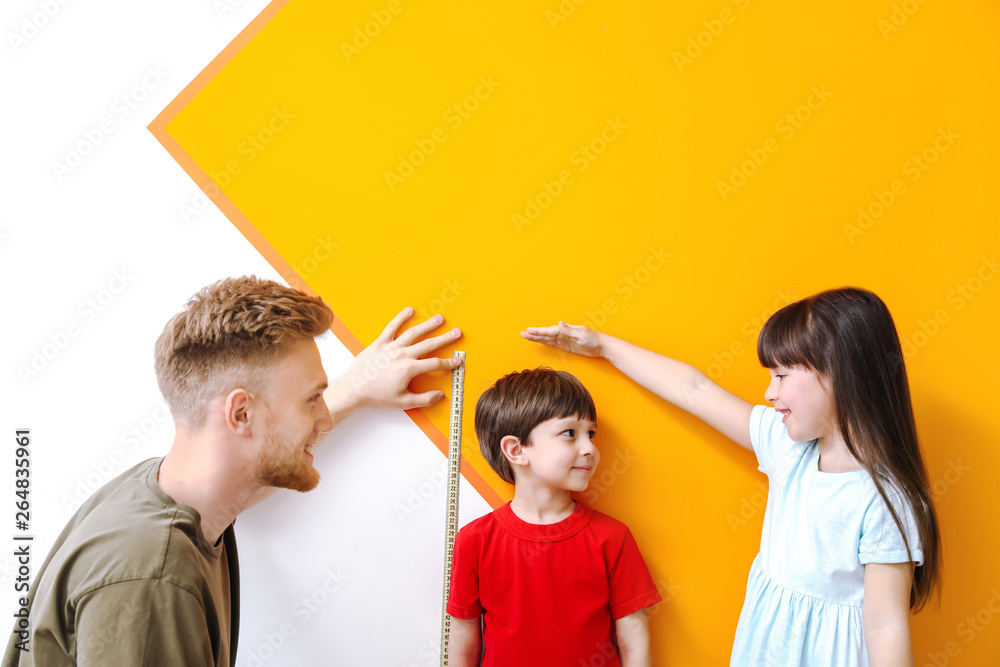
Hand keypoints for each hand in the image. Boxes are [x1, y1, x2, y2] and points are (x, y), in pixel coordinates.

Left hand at [330, 308, 461, 413]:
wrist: (354, 388)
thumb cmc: (377, 396)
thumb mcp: (403, 402)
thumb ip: (424, 399)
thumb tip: (440, 396)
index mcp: (409, 369)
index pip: (435, 364)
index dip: (449, 363)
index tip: (457, 361)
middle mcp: (402, 355)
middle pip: (429, 344)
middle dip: (445, 338)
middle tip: (457, 332)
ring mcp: (390, 347)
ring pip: (413, 333)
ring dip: (428, 325)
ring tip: (439, 318)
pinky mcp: (379, 343)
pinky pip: (392, 327)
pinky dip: (400, 318)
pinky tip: (409, 310)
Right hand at [521, 321, 603, 357]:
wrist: (601, 346)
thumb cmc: (593, 339)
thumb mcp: (581, 334)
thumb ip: (569, 330)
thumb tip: (559, 323)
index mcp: (565, 330)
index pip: (549, 331)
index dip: (538, 331)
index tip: (529, 331)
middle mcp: (563, 334)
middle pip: (545, 334)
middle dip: (534, 334)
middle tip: (522, 333)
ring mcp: (564, 340)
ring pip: (547, 339)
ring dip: (537, 338)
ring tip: (526, 336)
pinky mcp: (566, 346)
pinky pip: (552, 344)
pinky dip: (544, 342)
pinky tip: (539, 341)